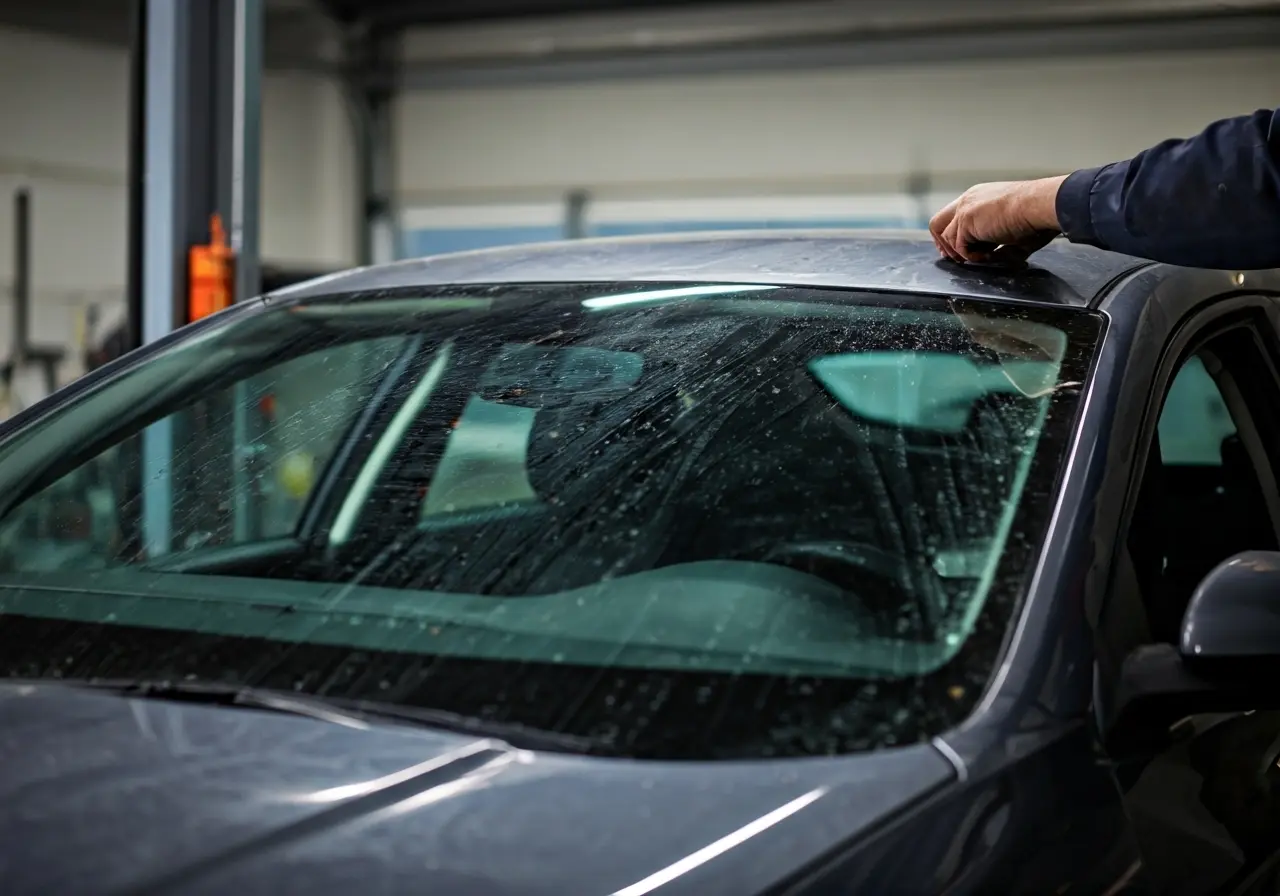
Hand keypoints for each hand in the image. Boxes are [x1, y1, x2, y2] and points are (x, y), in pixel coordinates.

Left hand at [929, 176, 1066, 263]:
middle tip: (955, 259)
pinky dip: (972, 256)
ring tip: (986, 255)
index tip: (958, 253)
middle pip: (937, 223)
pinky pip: (959, 246)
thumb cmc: (1035, 215)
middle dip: (942, 244)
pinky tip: (990, 253)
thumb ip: (999, 244)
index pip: (953, 217)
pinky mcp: (965, 221)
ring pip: (946, 238)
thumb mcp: (1012, 230)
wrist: (1039, 205)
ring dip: (963, 253)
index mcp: (979, 198)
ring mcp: (964, 210)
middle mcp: (968, 201)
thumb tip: (994, 258)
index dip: (952, 237)